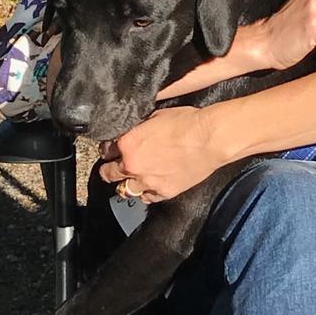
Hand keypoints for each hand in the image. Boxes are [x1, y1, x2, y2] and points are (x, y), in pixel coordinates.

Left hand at [98, 106, 219, 201]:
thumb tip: (135, 132)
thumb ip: (139, 129)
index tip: (111, 148)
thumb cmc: (186, 122)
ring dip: (125, 184)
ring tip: (128, 180)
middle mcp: (132, 166)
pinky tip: (148, 187)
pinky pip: (147, 198)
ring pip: (124, 190)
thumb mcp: (155, 116)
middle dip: (108, 168)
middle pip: (108, 173)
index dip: (108, 148)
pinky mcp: (164, 192)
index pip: (106, 150)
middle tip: (111, 166)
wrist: (209, 139)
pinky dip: (146, 193)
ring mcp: (148, 182)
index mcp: (127, 144)